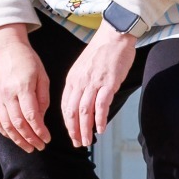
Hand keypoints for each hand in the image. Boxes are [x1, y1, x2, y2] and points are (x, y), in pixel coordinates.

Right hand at [0, 23, 51, 151]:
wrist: (6, 49)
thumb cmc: (28, 61)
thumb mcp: (42, 76)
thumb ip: (43, 98)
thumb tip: (41, 118)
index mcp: (22, 87)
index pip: (30, 115)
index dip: (39, 130)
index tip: (47, 138)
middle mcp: (8, 94)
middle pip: (18, 123)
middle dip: (30, 138)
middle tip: (40, 147)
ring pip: (6, 125)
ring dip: (17, 139)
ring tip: (29, 147)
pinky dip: (5, 131)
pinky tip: (14, 137)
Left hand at [61, 26, 136, 147]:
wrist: (113, 35)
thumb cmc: (101, 52)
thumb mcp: (83, 68)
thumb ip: (80, 84)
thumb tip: (81, 101)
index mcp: (72, 79)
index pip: (65, 106)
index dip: (67, 122)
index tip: (71, 133)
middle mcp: (79, 82)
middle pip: (72, 112)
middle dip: (73, 130)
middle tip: (77, 143)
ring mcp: (93, 83)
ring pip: (84, 111)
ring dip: (85, 129)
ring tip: (87, 141)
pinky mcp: (108, 83)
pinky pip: (101, 105)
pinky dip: (100, 119)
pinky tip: (101, 129)